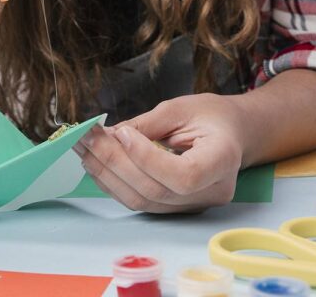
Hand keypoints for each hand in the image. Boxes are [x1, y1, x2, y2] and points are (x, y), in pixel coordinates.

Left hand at [74, 93, 250, 212]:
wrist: (231, 134)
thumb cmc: (212, 117)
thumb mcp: (182, 108)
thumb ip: (146, 124)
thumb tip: (109, 135)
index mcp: (223, 161)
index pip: (183, 175)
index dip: (146, 158)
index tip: (121, 133)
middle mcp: (211, 192)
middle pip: (154, 190)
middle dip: (113, 162)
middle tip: (87, 137)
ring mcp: (192, 205)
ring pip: (141, 201)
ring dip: (105, 174)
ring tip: (84, 148)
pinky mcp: (174, 208)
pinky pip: (138, 202)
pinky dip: (112, 183)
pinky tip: (95, 163)